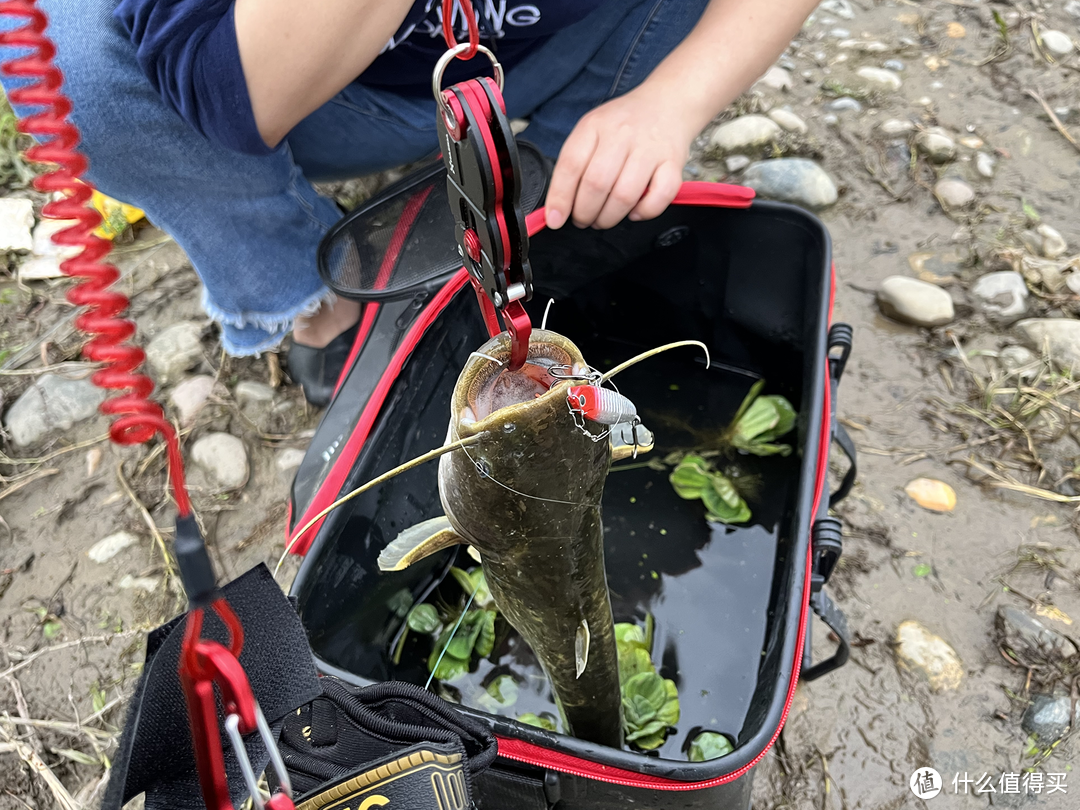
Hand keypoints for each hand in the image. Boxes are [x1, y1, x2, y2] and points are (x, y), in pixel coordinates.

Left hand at [544, 84, 696, 230]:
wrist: (667, 102)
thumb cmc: (625, 124)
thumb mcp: (593, 130)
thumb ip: (574, 163)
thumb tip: (558, 207)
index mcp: (595, 125)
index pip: (571, 165)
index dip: (560, 197)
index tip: (555, 218)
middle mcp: (622, 135)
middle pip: (596, 183)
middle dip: (584, 212)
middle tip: (583, 219)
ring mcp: (650, 148)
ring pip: (624, 195)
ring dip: (609, 217)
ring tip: (603, 219)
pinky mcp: (673, 162)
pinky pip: (660, 196)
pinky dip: (645, 212)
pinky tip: (635, 211)